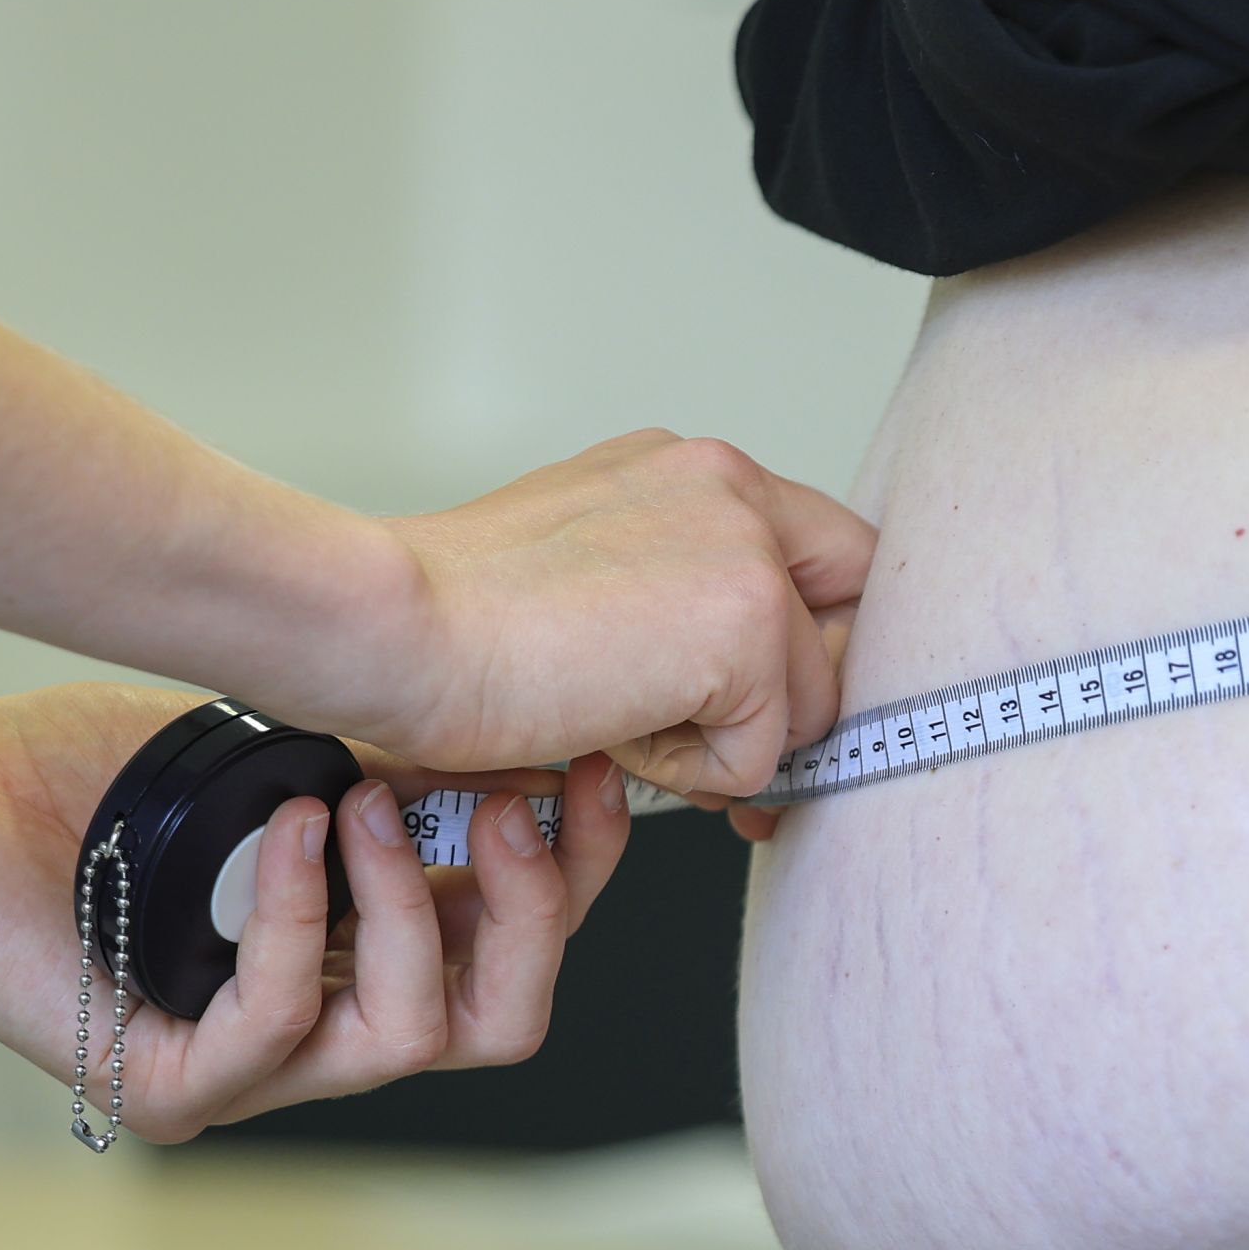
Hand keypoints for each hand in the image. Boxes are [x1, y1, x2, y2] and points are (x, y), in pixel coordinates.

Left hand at [0, 683, 636, 1143]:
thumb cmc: (101, 780)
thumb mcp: (300, 762)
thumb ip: (410, 777)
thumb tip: (541, 747)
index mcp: (372, 958)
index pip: (521, 947)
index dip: (578, 870)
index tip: (589, 773)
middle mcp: (327, 1029)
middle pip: (503, 1021)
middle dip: (532, 912)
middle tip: (502, 804)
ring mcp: (256, 1072)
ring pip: (413, 1038)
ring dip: (410, 906)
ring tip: (361, 802)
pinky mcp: (174, 1089)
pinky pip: (283, 1022)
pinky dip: (300, 916)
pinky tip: (291, 831)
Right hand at [352, 429, 875, 804]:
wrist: (396, 628)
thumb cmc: (454, 617)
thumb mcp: (593, 574)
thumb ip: (680, 602)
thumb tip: (743, 687)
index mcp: (695, 473)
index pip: (829, 557)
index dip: (817, 645)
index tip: (779, 708)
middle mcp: (734, 490)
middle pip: (853, 622)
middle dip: (802, 706)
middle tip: (735, 762)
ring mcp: (749, 554)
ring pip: (808, 703)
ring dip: (721, 746)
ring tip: (617, 719)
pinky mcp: (748, 629)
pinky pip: (764, 753)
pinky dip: (693, 776)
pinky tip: (612, 732)